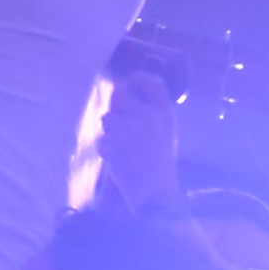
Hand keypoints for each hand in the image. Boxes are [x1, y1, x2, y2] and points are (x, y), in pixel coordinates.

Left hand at [99, 70, 179, 209]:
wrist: (155, 191)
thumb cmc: (160, 162)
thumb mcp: (166, 133)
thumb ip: (151, 111)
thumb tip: (126, 90)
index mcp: (164, 115)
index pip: (154, 84)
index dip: (138, 78)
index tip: (130, 81)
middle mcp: (147, 118)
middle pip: (122, 94)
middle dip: (116, 105)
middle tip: (119, 119)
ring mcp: (128, 130)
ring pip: (107, 118)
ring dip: (110, 129)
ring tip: (122, 145)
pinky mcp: (113, 144)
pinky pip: (102, 138)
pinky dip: (107, 148)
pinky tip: (119, 158)